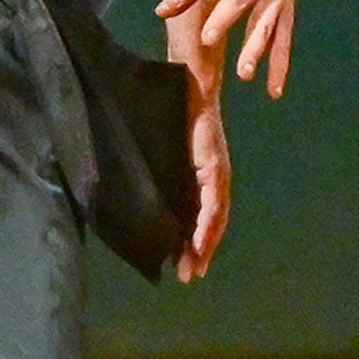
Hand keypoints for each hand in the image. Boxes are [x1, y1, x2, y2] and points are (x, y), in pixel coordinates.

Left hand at [159, 0, 294, 95]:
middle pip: (238, 1)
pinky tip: (274, 91)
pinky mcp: (287, 12)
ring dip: (255, 50)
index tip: (167, 6)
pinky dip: (280, 67)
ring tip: (243, 75)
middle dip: (223, 20)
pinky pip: (283, 42)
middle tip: (207, 40)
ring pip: (264, 26)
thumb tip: (162, 11)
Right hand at [175, 60, 233, 281]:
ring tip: (192, 268)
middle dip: (200, 251)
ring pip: (215, 216)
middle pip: (212, 222)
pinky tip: (198, 240)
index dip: (197, 241)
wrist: (188, 81)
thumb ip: (160, 172)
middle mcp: (214, 175)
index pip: (203, 214)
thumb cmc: (171, 112)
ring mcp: (216, 169)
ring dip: (204, 244)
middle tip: (189, 277)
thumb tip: (142, 193)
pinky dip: (206, 223)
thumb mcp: (163, 150)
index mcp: (202, 173)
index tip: (187, 265)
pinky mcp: (212, 161)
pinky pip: (211, 198)